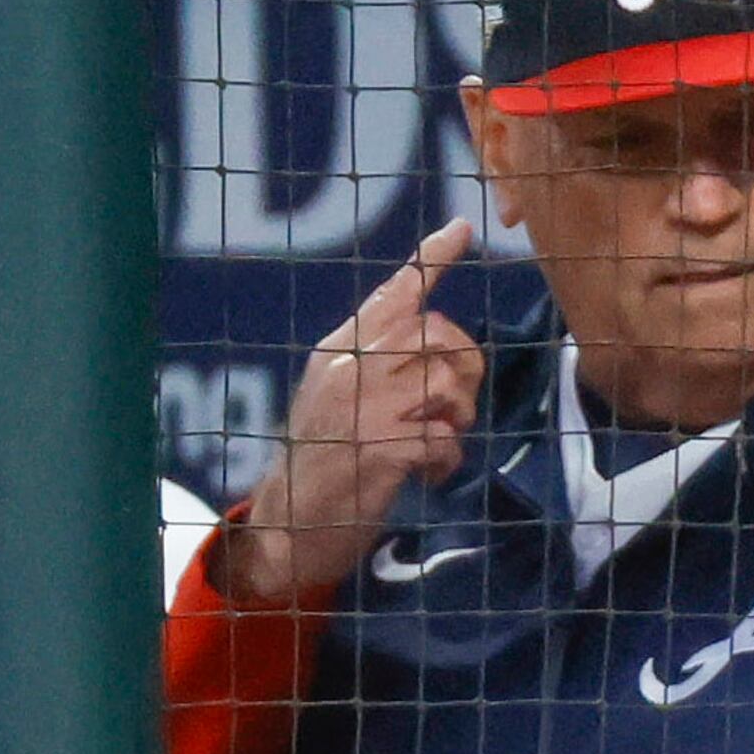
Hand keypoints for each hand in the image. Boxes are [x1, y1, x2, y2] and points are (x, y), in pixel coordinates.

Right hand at [219, 219, 483, 604]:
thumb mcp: (340, 397)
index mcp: (338, 351)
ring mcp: (360, 408)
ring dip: (458, 422)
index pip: (392, 294)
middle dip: (465, 371)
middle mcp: (347, 369)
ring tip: (435, 444)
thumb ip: (377, 361)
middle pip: (439, 336)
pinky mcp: (376, 450)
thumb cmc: (326, 459)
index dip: (430, 260)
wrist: (287, 525)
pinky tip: (428, 474)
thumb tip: (435, 332)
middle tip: (454, 410)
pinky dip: (447, 461)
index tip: (461, 228)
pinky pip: (444, 440)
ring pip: (447, 386)